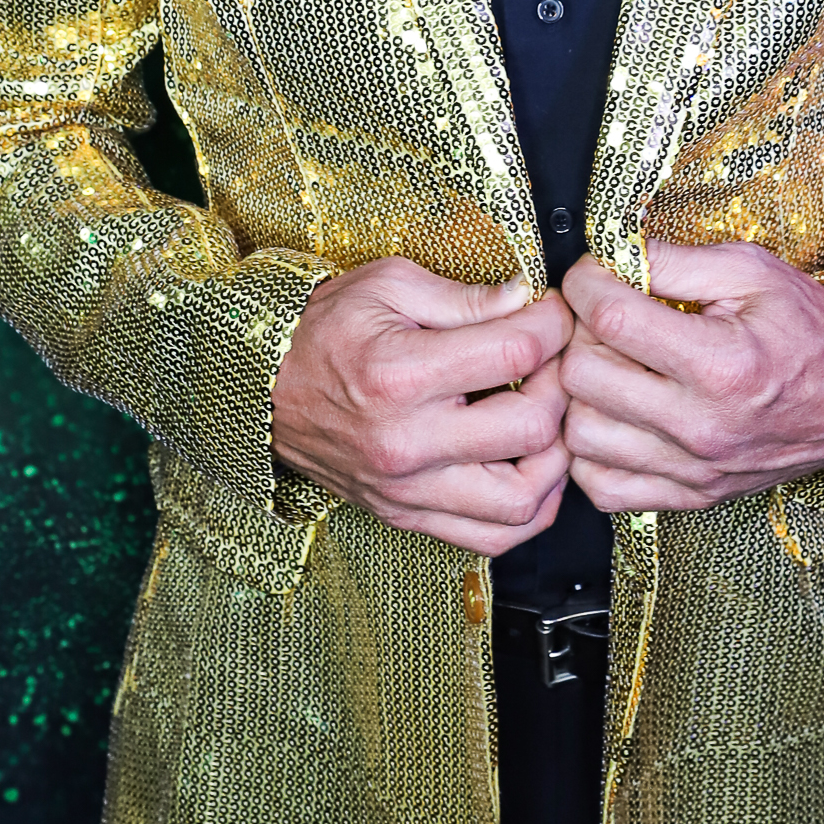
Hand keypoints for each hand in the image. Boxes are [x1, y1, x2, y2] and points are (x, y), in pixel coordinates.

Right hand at [271, 257, 570, 555]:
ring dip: (557, 461)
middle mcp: (408, 442)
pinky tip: (533, 470)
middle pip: (531, 430)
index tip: (554, 311)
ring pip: (521, 503)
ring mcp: (407, 488)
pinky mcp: (406, 514)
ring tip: (551, 422)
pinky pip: (489, 538)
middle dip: (562, 387)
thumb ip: (463, 296)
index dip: (553, 323)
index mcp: (402, 373)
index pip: (517, 351)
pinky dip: (529, 510)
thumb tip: (525, 299)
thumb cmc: (323, 330)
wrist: (261, 388)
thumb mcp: (387, 285)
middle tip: (555, 363)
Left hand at [560, 239, 823, 513]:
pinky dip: (593, 451)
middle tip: (604, 315)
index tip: (593, 271)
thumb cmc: (810, 328)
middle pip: (581, 376)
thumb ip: (674, 259)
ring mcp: (694, 469)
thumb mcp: (752, 270)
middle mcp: (701, 425)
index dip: (585, 282)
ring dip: (581, 393)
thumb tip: (610, 252)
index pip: (608, 317)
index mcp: (720, 363)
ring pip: (580, 435)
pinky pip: (602, 486)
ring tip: (610, 364)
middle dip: (580, 332)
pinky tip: (616, 416)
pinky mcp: (691, 496)